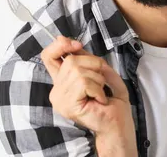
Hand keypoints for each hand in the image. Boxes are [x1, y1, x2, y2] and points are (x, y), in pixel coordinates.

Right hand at [40, 36, 136, 152]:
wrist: (118, 124)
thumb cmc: (112, 101)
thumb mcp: (100, 71)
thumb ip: (86, 57)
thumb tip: (70, 41)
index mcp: (63, 81)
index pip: (48, 56)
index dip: (59, 46)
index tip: (77, 44)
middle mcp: (57, 90)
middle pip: (71, 60)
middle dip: (94, 65)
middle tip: (102, 82)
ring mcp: (60, 99)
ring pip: (78, 71)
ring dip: (98, 79)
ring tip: (100, 93)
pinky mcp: (67, 105)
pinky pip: (84, 82)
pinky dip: (98, 89)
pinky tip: (100, 100)